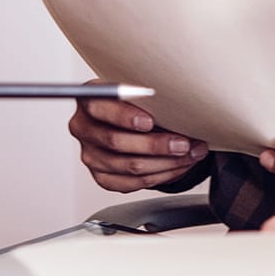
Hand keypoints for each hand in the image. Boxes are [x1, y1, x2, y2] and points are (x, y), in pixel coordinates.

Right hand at [67, 88, 209, 192]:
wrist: (128, 121)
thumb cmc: (136, 103)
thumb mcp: (137, 92)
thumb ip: (147, 98)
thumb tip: (179, 107)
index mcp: (89, 101)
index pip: (100, 108)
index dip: (124, 116)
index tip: (149, 121)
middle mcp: (84, 129)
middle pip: (116, 142)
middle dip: (156, 145)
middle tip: (183, 143)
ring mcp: (91, 156)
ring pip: (130, 166)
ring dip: (166, 162)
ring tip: (190, 154)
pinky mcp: (102, 177)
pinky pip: (133, 183)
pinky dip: (162, 175)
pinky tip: (179, 166)